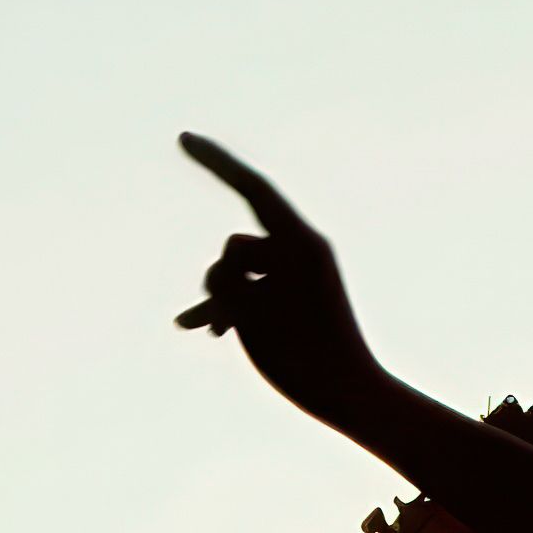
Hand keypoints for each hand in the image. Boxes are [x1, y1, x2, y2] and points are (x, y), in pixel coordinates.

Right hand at [177, 134, 391, 415]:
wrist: (350, 394)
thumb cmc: (306, 355)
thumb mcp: (251, 312)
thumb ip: (227, 278)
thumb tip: (223, 271)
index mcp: (301, 243)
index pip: (252, 187)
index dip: (215, 160)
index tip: (182, 138)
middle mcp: (300, 251)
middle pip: (237, 245)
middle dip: (220, 279)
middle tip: (227, 323)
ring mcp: (296, 275)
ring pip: (238, 272)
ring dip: (220, 299)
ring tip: (209, 331)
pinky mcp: (292, 297)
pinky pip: (251, 289)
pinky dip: (231, 306)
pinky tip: (203, 330)